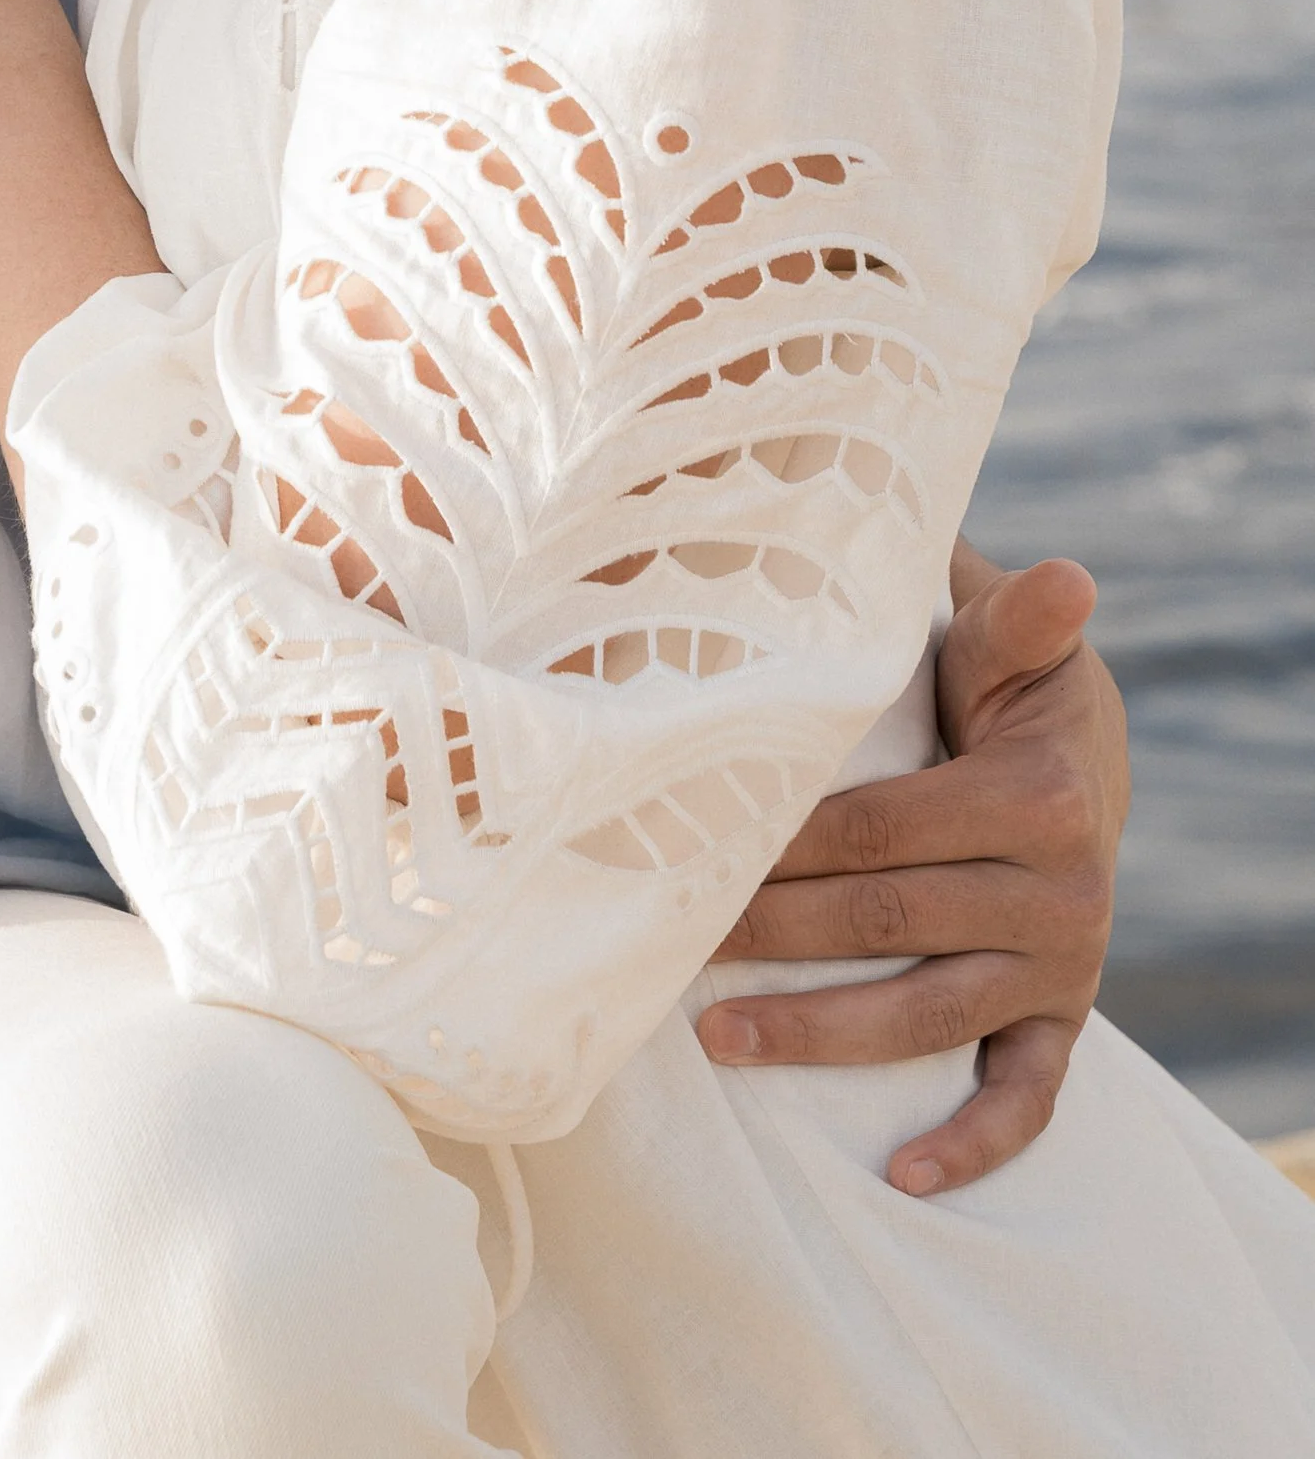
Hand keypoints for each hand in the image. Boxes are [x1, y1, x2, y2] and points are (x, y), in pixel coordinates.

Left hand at [697, 548, 1126, 1194]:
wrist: (1083, 749)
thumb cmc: (1004, 681)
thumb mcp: (1009, 639)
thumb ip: (1015, 614)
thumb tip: (1067, 574)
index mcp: (1041, 794)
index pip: (883, 827)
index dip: (784, 841)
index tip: (694, 846)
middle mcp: (1063, 890)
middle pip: (887, 919)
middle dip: (771, 932)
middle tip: (667, 935)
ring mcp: (1064, 964)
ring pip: (931, 1014)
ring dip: (821, 1036)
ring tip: (717, 1039)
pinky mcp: (1062, 1016)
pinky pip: (1027, 1096)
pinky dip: (974, 1144)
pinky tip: (904, 1176)